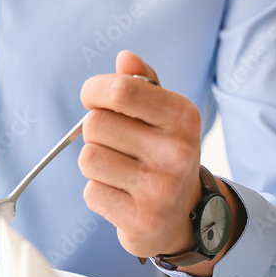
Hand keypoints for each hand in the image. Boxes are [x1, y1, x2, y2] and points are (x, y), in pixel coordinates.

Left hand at [79, 51, 204, 261]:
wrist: (186, 216)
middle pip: (94, 125)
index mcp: (182, 117)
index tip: (93, 98)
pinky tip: (121, 194)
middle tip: (116, 144)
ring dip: (95, 164)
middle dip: (95, 133)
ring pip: (88, 159)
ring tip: (119, 170)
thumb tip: (125, 58)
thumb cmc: (164, 156)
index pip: (120, 90)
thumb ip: (143, 85)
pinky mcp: (141, 218)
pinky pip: (91, 192)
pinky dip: (98, 192)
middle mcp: (176, 151)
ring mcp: (160, 187)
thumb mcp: (164, 117)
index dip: (94, 91)